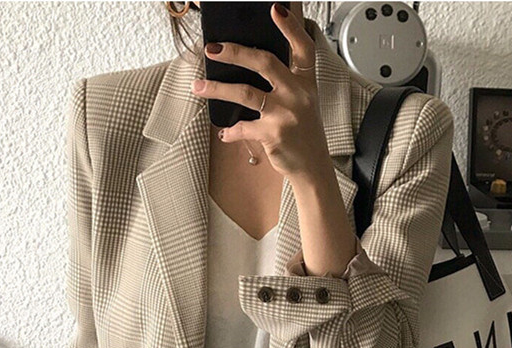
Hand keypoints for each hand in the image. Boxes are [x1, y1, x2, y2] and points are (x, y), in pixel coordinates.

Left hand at [191, 3, 330, 179]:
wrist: (313, 168)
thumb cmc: (305, 134)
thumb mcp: (305, 103)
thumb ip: (286, 82)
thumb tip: (250, 62)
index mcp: (307, 83)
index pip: (303, 48)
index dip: (290, 26)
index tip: (275, 9)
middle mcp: (298, 95)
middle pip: (264, 62)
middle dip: (234, 52)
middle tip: (212, 49)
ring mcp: (285, 114)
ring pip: (245, 92)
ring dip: (217, 89)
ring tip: (198, 87)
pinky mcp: (273, 134)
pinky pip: (243, 127)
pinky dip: (230, 130)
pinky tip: (224, 132)